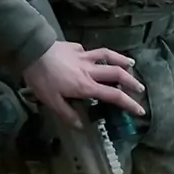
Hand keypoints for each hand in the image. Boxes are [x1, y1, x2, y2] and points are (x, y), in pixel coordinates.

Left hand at [23, 41, 144, 127]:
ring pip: (108, 56)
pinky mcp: (76, 47)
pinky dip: (96, 54)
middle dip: (132, 81)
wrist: (33, 51)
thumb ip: (67, 114)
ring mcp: (84, 56)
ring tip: (131, 64)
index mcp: (85, 86)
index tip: (140, 110)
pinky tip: (96, 56)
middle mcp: (89, 70)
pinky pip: (90, 51)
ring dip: (121, 60)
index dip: (129, 103)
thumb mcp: (51, 101)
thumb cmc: (41, 78)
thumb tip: (81, 126)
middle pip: (117, 74)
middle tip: (140, 89)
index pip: (113, 95)